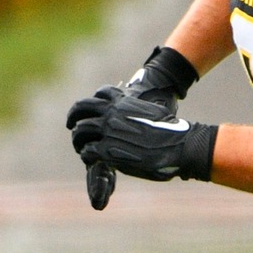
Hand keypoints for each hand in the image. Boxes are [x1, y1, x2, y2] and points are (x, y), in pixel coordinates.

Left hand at [70, 93, 206, 181]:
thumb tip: (137, 115)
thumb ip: (137, 112)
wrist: (181, 145)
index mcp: (124, 102)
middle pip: (81, 108)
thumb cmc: (172, 131)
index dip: (93, 103)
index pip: (100, 94)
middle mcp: (112, 113)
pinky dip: (86, 154)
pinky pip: (87, 150)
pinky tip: (91, 158)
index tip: (88, 112)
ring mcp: (108, 131)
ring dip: (78, 139)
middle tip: (71, 124)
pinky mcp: (108, 151)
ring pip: (80, 130)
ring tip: (80, 146)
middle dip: (73, 116)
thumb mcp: (153, 112)